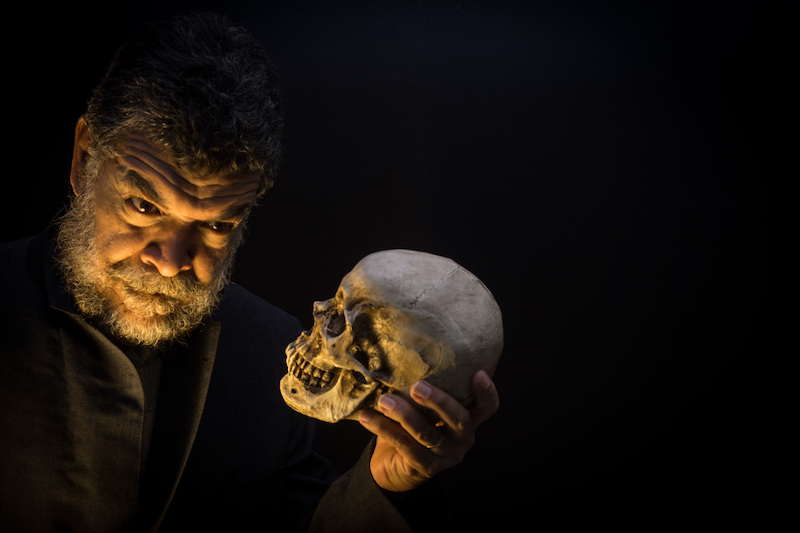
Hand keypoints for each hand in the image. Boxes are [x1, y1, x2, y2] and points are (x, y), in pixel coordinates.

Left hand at [358, 370, 499, 492]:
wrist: (394, 464)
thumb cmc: (411, 424)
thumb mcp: (422, 405)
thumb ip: (422, 387)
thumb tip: (399, 349)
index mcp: (468, 418)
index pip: (487, 407)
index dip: (487, 392)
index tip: (477, 373)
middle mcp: (463, 438)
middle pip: (459, 419)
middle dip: (439, 401)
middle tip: (417, 386)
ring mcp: (446, 455)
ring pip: (428, 434)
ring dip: (404, 415)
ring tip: (384, 401)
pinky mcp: (426, 468)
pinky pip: (404, 446)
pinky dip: (384, 429)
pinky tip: (367, 417)